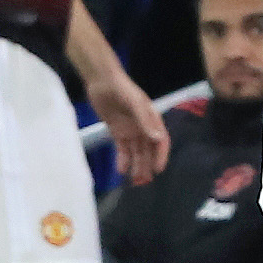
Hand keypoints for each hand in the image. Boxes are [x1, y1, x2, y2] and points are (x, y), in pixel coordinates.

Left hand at [88, 71, 170, 185]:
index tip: (158, 169)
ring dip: (136, 165)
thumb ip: (145, 121)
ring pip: (136, 152)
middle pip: (148, 150)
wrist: (101, 81)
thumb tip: (158, 139)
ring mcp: (130, 129)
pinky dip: (122, 159)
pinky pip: (122, 149)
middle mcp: (143, 126)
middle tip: (144, 181)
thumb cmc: (122, 89)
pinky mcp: (117, 131)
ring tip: (134, 180)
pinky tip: (121, 170)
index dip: (161, 155)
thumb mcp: (135, 103)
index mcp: (152, 119)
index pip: (160, 141)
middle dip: (147, 164)